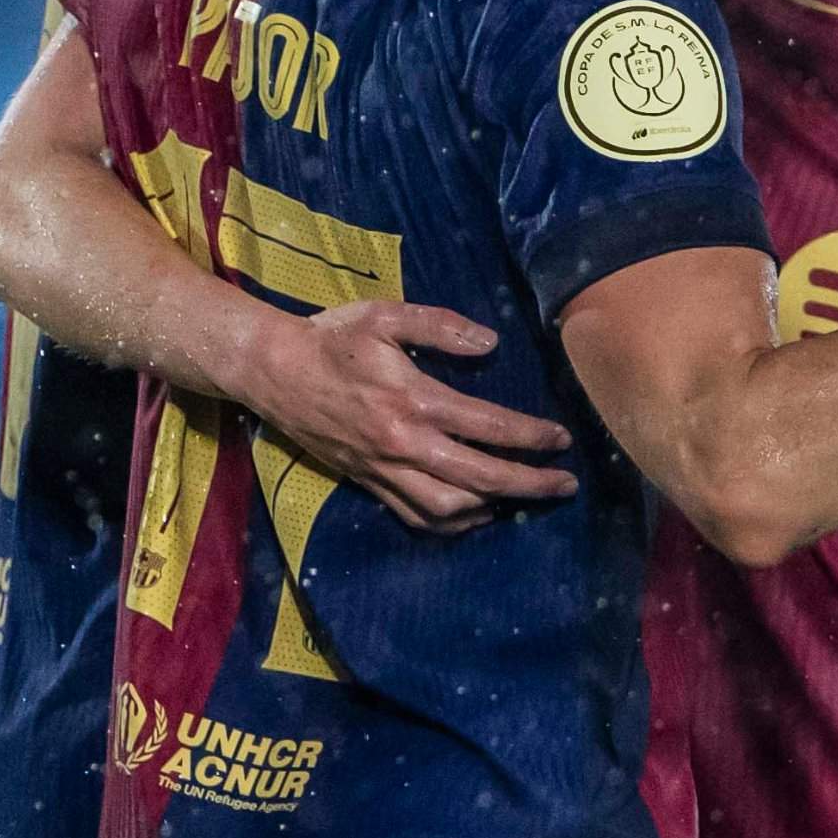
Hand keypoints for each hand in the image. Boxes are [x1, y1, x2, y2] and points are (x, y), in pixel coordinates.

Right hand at [226, 296, 576, 531]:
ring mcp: (384, 470)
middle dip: (529, 483)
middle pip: (479, 476)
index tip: (562, 440)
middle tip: (565, 485)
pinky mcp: (368, 483)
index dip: (531, 436)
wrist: (272, 372)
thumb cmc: (332, 338)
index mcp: (412, 399)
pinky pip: (416, 516)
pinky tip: (476, 511)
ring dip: (493, 507)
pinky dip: (452, 521)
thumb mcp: (385, 316)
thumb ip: (440, 326)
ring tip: (524, 499)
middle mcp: (402, 443)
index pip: (487, 426)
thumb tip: (491, 343)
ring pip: (449, 507)